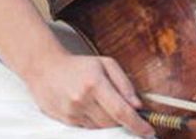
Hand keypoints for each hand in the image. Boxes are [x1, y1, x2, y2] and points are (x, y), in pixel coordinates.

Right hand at [24, 49, 152, 133]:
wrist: (46, 69)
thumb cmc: (79, 65)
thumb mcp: (106, 64)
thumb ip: (124, 83)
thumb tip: (138, 105)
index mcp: (95, 83)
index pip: (121, 111)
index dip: (137, 124)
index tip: (149, 131)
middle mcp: (83, 100)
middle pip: (112, 123)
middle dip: (125, 121)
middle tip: (131, 114)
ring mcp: (73, 113)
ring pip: (101, 128)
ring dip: (111, 122)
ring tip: (106, 104)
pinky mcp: (66, 122)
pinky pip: (89, 129)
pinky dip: (97, 122)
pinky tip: (94, 108)